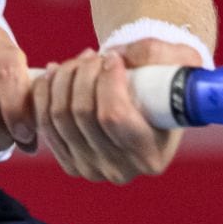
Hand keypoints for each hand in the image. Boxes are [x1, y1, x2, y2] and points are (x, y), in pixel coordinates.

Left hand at [32, 38, 203, 182]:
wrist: (154, 102)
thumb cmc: (170, 80)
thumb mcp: (179, 60)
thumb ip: (153, 53)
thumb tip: (118, 54)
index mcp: (151, 156)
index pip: (114, 116)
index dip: (106, 80)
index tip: (113, 57)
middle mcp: (120, 170)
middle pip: (82, 114)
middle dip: (83, 73)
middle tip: (95, 54)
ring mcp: (90, 169)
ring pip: (59, 116)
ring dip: (63, 78)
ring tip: (80, 61)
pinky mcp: (69, 162)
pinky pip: (44, 123)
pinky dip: (45, 93)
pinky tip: (55, 73)